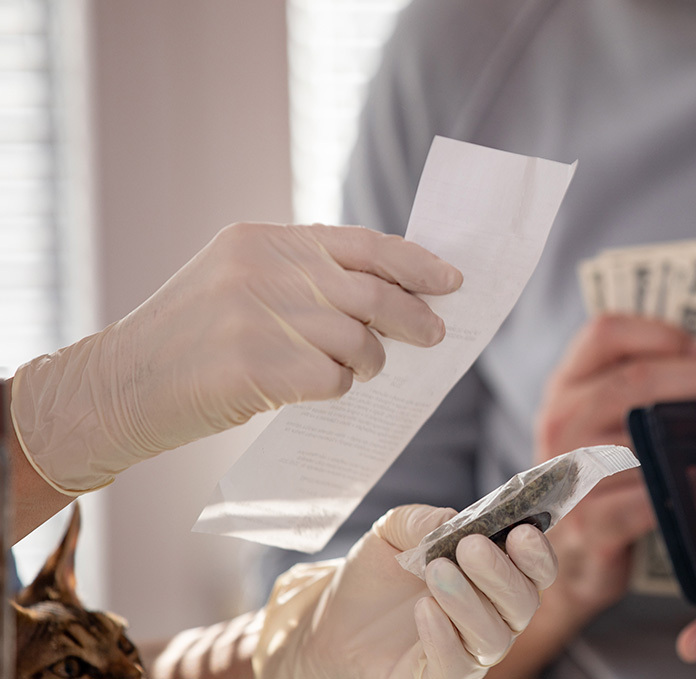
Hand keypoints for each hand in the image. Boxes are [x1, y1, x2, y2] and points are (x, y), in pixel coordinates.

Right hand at [10, 222, 461, 492]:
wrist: (115, 387)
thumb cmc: (191, 340)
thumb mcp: (237, 282)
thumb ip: (302, 276)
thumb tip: (392, 294)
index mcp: (261, 239)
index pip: (361, 243)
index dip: (415, 263)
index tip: (451, 280)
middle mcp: (259, 269)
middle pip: (370, 293)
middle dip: (414, 317)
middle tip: (433, 336)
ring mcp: (253, 317)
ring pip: (356, 341)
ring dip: (371, 363)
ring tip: (358, 372)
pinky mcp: (250, 367)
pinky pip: (330, 379)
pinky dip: (337, 388)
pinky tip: (318, 390)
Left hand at [255, 504, 557, 678]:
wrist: (332, 617)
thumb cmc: (377, 574)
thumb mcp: (393, 532)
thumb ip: (424, 521)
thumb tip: (452, 520)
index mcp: (495, 575)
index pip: (536, 570)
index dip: (537, 554)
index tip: (521, 532)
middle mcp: (493, 615)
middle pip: (524, 603)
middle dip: (501, 573)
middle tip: (471, 547)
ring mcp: (469, 650)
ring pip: (495, 636)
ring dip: (469, 601)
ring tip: (437, 572)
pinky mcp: (439, 677)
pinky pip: (457, 665)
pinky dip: (444, 636)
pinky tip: (424, 609)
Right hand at [532, 315, 695, 623]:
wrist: (572, 562)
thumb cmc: (608, 481)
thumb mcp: (607, 424)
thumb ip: (645, 390)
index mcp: (565, 386)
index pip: (605, 333)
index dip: (661, 332)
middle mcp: (559, 422)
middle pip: (634, 379)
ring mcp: (569, 474)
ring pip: (642, 437)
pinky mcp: (590, 524)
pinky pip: (645, 499)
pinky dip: (685, 488)